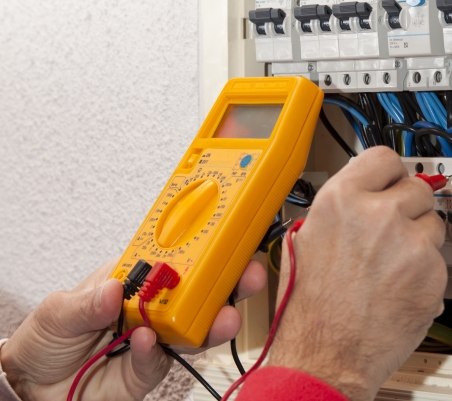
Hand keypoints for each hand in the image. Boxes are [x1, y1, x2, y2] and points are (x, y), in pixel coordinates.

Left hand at [0, 258, 265, 400]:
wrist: (36, 387)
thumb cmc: (49, 337)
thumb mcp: (58, 311)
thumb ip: (85, 303)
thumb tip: (113, 289)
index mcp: (136, 277)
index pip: (175, 255)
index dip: (203, 244)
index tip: (224, 235)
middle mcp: (155, 304)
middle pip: (201, 289)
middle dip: (230, 280)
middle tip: (247, 274)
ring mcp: (157, 336)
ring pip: (197, 326)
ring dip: (215, 320)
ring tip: (224, 318)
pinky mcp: (152, 367)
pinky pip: (161, 359)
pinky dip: (154, 351)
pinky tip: (147, 342)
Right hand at [268, 147, 447, 400]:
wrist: (326, 356)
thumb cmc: (311, 309)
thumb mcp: (305, 241)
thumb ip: (339, 209)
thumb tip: (362, 190)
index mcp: (340, 200)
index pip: (384, 157)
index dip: (390, 172)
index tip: (394, 180)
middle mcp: (377, 214)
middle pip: (416, 187)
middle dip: (407, 207)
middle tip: (393, 231)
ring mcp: (408, 242)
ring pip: (433, 221)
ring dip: (420, 238)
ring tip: (393, 265)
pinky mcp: (432, 271)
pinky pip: (439, 257)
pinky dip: (427, 270)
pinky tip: (401, 286)